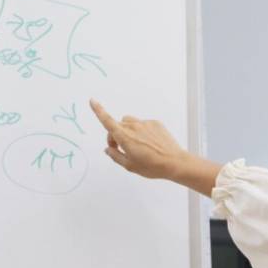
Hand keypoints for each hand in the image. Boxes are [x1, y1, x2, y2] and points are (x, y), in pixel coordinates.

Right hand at [90, 100, 220, 195]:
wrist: (174, 162)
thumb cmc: (152, 166)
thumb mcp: (129, 166)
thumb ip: (115, 156)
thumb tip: (108, 149)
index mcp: (125, 137)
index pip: (107, 121)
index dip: (98, 110)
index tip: (93, 101)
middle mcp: (134, 126)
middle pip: (118, 125)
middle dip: (115, 135)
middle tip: (121, 148)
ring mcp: (145, 123)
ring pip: (129, 122)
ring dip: (128, 130)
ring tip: (136, 145)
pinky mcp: (155, 123)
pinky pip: (143, 124)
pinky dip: (141, 131)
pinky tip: (149, 143)